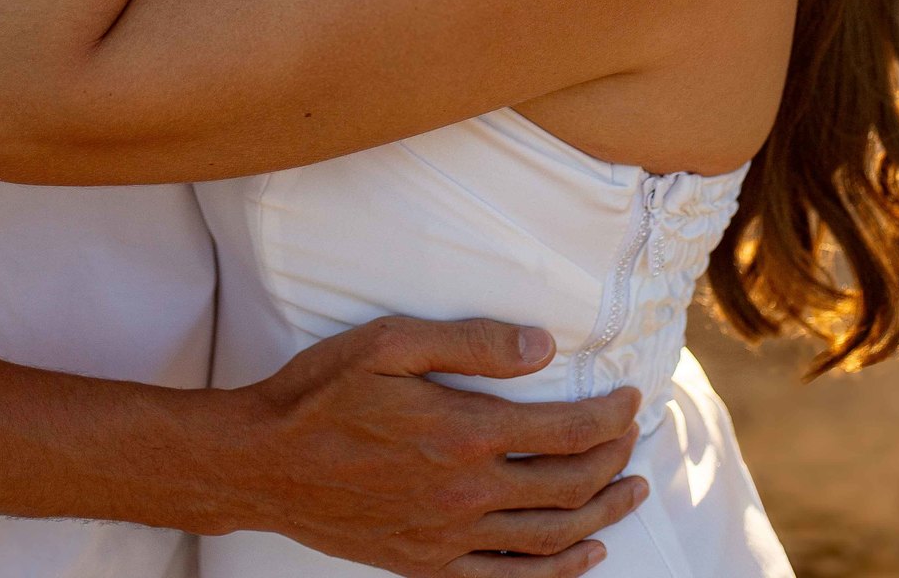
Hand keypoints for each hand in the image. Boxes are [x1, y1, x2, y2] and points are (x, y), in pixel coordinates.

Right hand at [215, 316, 645, 574]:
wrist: (263, 462)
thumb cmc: (321, 391)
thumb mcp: (390, 342)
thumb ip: (472, 343)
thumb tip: (543, 346)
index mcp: (462, 434)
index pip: (565, 432)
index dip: (608, 416)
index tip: (631, 398)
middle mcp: (465, 494)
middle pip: (569, 486)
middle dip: (614, 460)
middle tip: (635, 436)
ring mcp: (448, 538)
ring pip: (551, 539)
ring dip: (603, 514)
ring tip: (633, 492)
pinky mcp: (428, 565)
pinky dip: (558, 570)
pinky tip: (585, 553)